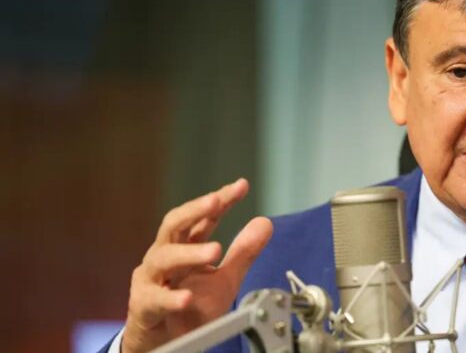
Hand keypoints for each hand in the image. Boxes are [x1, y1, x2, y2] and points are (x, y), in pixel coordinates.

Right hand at [122, 179, 272, 352]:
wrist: (166, 342)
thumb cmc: (191, 308)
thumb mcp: (224, 279)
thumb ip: (243, 252)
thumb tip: (265, 222)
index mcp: (184, 247)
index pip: (202, 218)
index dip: (220, 200)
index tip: (240, 186)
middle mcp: (164, 256)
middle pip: (174, 225)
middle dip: (195, 210)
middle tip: (216, 200)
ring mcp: (151, 279)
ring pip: (164, 258)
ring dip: (190, 253)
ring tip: (214, 251)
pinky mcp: (144, 305)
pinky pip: (155, 299)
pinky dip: (171, 298)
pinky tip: (186, 298)